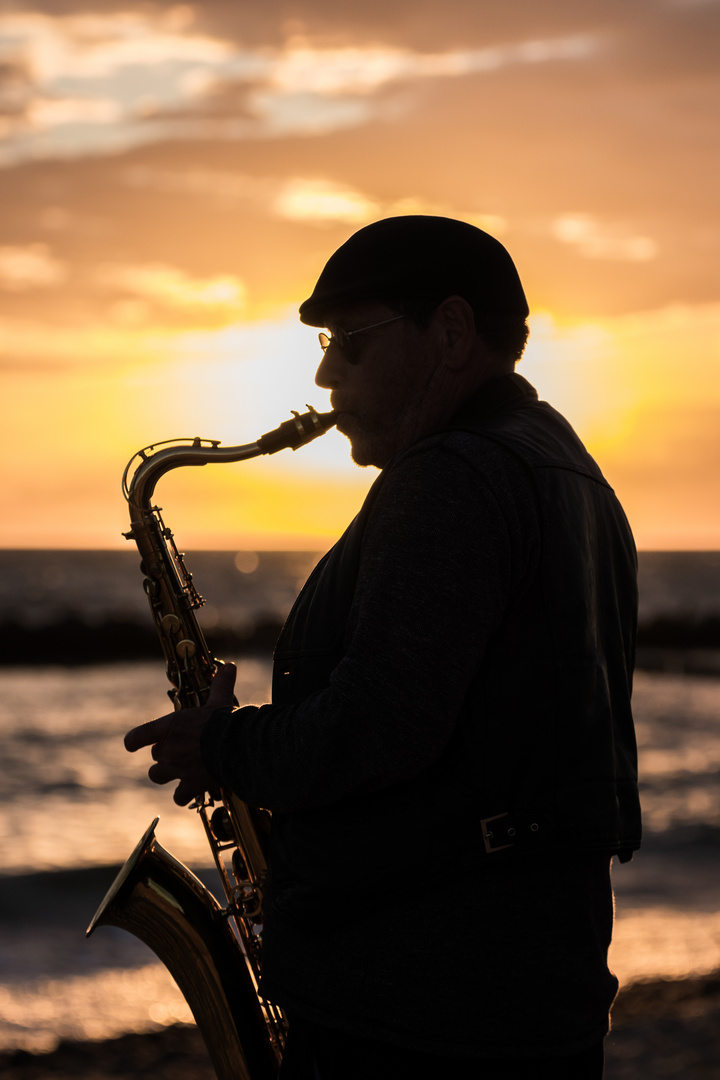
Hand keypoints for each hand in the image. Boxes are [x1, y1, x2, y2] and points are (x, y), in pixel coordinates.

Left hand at [124, 661, 236, 805]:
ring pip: (157, 776)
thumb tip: (230, 666)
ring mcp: (177, 769)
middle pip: (154, 756)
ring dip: (165, 775)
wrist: (235, 748)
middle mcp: (168, 750)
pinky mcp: (190, 786)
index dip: (134, 741)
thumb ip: (221, 684)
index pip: (136, 737)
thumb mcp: (220, 699)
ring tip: (178, 772)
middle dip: (164, 755)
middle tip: (180, 750)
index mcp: (168, 727)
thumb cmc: (224, 721)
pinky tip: (191, 792)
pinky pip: (178, 797)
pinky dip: (183, 795)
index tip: (133, 744)